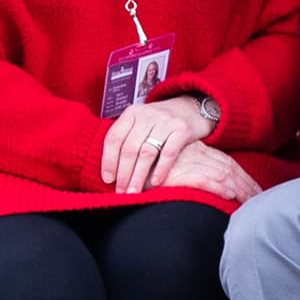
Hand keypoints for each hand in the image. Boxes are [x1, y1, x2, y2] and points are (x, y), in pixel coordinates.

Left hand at [100, 90, 220, 193]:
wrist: (191, 108)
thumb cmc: (161, 122)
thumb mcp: (141, 122)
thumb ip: (127, 138)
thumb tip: (111, 170)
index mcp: (132, 113)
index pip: (114, 138)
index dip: (108, 161)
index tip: (108, 179)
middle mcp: (147, 115)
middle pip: (129, 148)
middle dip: (123, 173)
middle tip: (121, 191)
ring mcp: (165, 121)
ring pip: (147, 152)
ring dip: (138, 175)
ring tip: (134, 191)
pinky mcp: (182, 129)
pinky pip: (168, 153)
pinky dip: (160, 169)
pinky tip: (155, 182)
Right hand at [161, 140, 261, 205]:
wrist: (133, 160)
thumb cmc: (154, 165)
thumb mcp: (178, 165)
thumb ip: (194, 171)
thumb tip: (212, 185)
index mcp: (201, 152)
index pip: (229, 165)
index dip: (245, 178)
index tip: (257, 191)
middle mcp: (199, 156)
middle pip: (231, 170)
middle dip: (248, 185)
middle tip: (260, 198)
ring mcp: (191, 163)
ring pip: (223, 175)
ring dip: (239, 189)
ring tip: (251, 201)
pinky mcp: (181, 173)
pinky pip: (205, 180)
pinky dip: (219, 188)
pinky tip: (230, 196)